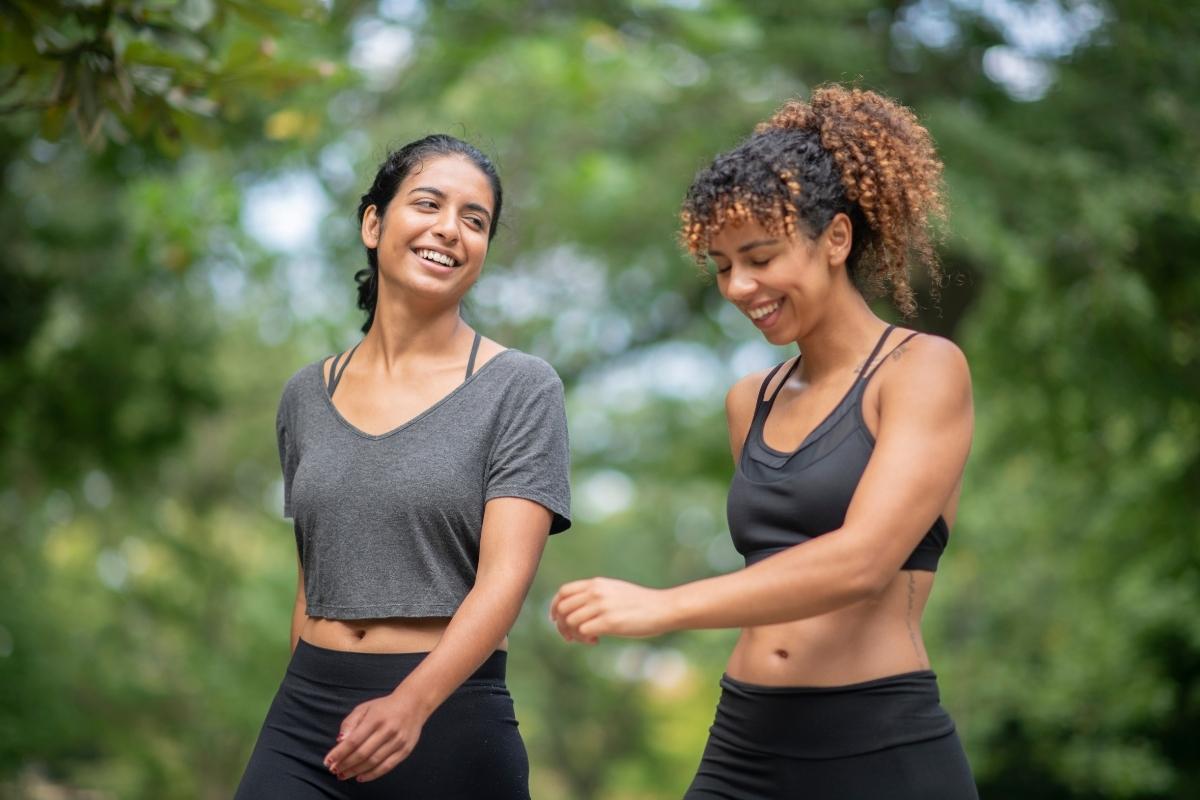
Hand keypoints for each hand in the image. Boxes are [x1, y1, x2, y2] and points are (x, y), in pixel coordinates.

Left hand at [323, 688, 428, 782]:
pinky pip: (387, 767)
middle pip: (362, 753)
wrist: (414, 704)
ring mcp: (398, 741)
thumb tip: (340, 741)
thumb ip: (350, 723)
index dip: (339, 753)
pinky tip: (360, 777)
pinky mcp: (405, 750)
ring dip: (355, 771)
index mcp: (376, 718)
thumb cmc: (385, 707)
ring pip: (373, 762)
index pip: (353, 740)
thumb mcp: (365, 708)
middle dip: (345, 764)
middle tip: (334, 770)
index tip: (328, 761)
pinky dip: (372, 775)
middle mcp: (388, 730)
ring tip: (343, 774)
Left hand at [550, 577, 671, 641]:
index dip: (555, 607)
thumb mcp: (614, 590)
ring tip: (588, 639)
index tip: (556, 619)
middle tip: (571, 636)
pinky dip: (585, 639)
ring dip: (574, 635)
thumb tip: (576, 608)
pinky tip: (597, 641)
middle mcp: (596, 592)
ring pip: (570, 621)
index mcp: (596, 583)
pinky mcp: (609, 622)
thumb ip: (596, 595)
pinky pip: (583, 632)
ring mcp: (602, 607)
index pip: (563, 592)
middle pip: (562, 608)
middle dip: (561, 625)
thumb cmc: (640, 603)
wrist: (663, 608)